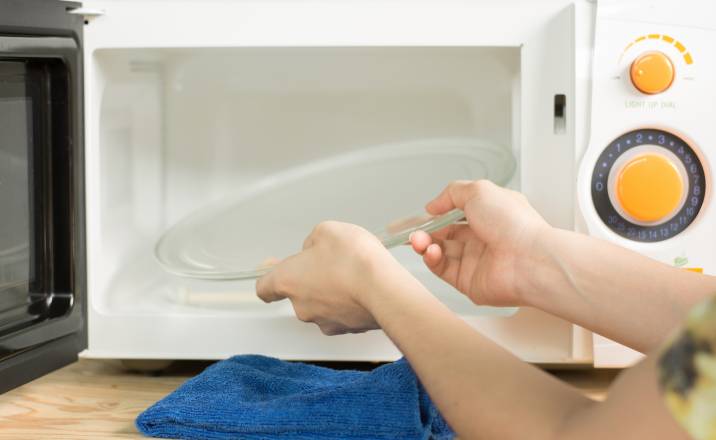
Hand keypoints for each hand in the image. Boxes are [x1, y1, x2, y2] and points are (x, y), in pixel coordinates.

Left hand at [256, 221, 408, 334]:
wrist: (385, 290)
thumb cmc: (354, 260)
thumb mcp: (327, 231)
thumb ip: (314, 240)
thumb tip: (315, 249)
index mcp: (288, 281)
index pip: (264, 288)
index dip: (270, 278)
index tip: (274, 271)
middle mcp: (302, 307)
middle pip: (299, 293)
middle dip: (312, 279)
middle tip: (331, 262)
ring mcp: (325, 321)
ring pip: (323, 305)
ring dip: (333, 292)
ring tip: (353, 274)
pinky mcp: (348, 329)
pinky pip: (344, 314)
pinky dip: (351, 303)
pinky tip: (365, 288)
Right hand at [410, 180, 549, 305]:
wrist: (529, 260)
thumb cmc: (513, 224)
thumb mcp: (479, 191)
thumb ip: (452, 193)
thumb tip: (433, 205)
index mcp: (489, 215)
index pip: (456, 215)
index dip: (436, 215)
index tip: (420, 216)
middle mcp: (483, 238)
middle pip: (445, 235)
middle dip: (426, 232)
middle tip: (415, 231)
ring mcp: (476, 261)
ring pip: (441, 252)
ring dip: (425, 245)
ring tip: (418, 241)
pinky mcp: (469, 282)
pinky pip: (443, 270)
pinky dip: (432, 260)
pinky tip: (431, 252)